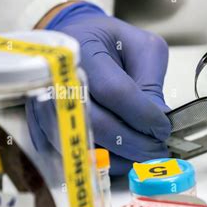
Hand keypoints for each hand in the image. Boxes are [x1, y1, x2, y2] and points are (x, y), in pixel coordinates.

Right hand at [27, 2, 170, 174]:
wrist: (78, 44)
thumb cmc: (112, 44)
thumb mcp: (142, 49)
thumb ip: (152, 82)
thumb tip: (160, 117)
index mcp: (82, 49)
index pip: (116, 91)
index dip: (144, 115)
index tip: (164, 128)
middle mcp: (56, 79)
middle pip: (99, 124)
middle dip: (136, 142)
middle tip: (159, 149)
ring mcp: (44, 105)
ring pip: (87, 144)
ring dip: (123, 157)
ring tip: (148, 156)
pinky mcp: (43, 127)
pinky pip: (75, 154)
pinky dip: (106, 162)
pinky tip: (127, 157)